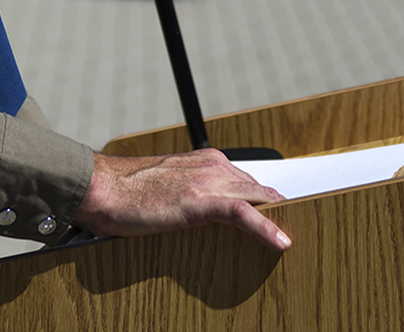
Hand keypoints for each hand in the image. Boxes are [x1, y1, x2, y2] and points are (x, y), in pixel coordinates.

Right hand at [74, 149, 290, 250]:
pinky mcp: (201, 202)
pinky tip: (281, 242)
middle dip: (277, 209)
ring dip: (278, 219)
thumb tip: (213, 214)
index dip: (265, 201)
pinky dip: (266, 228)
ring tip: (295, 237)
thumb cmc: (130, 190)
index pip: (247, 182)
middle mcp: (213, 166)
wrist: (105, 189)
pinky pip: (244, 215)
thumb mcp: (170, 184)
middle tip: (298, 228)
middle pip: (258, 190)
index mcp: (207, 160)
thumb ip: (194, 191)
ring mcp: (209, 183)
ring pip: (257, 199)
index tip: (282, 216)